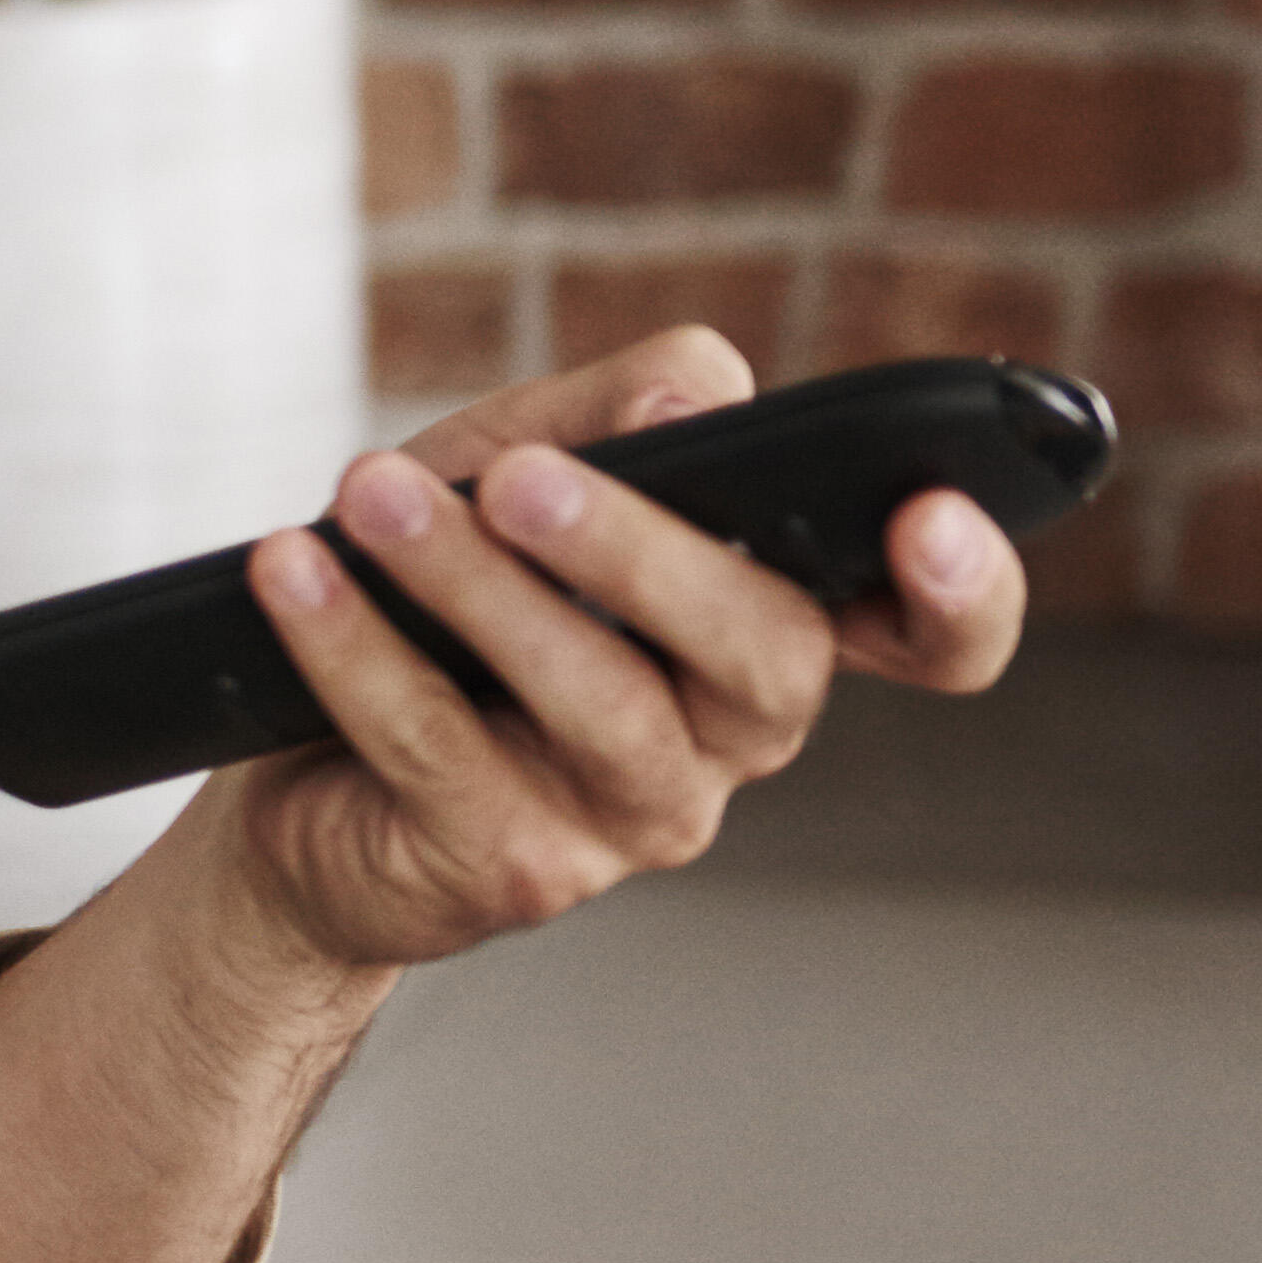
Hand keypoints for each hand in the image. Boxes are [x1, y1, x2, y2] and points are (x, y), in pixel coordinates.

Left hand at [211, 326, 1029, 974]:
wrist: (294, 776)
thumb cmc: (440, 600)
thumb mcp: (523, 466)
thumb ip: (619, 414)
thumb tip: (696, 394)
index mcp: (770, 630)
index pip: (930, 635)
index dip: (967, 594)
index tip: (935, 516)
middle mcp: (733, 735)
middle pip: (758, 650)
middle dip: (639, 552)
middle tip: (519, 476)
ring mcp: (636, 818)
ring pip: (594, 699)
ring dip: (473, 585)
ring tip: (374, 497)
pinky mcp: (519, 869)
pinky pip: (436, 745)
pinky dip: (356, 645)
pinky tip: (295, 569)